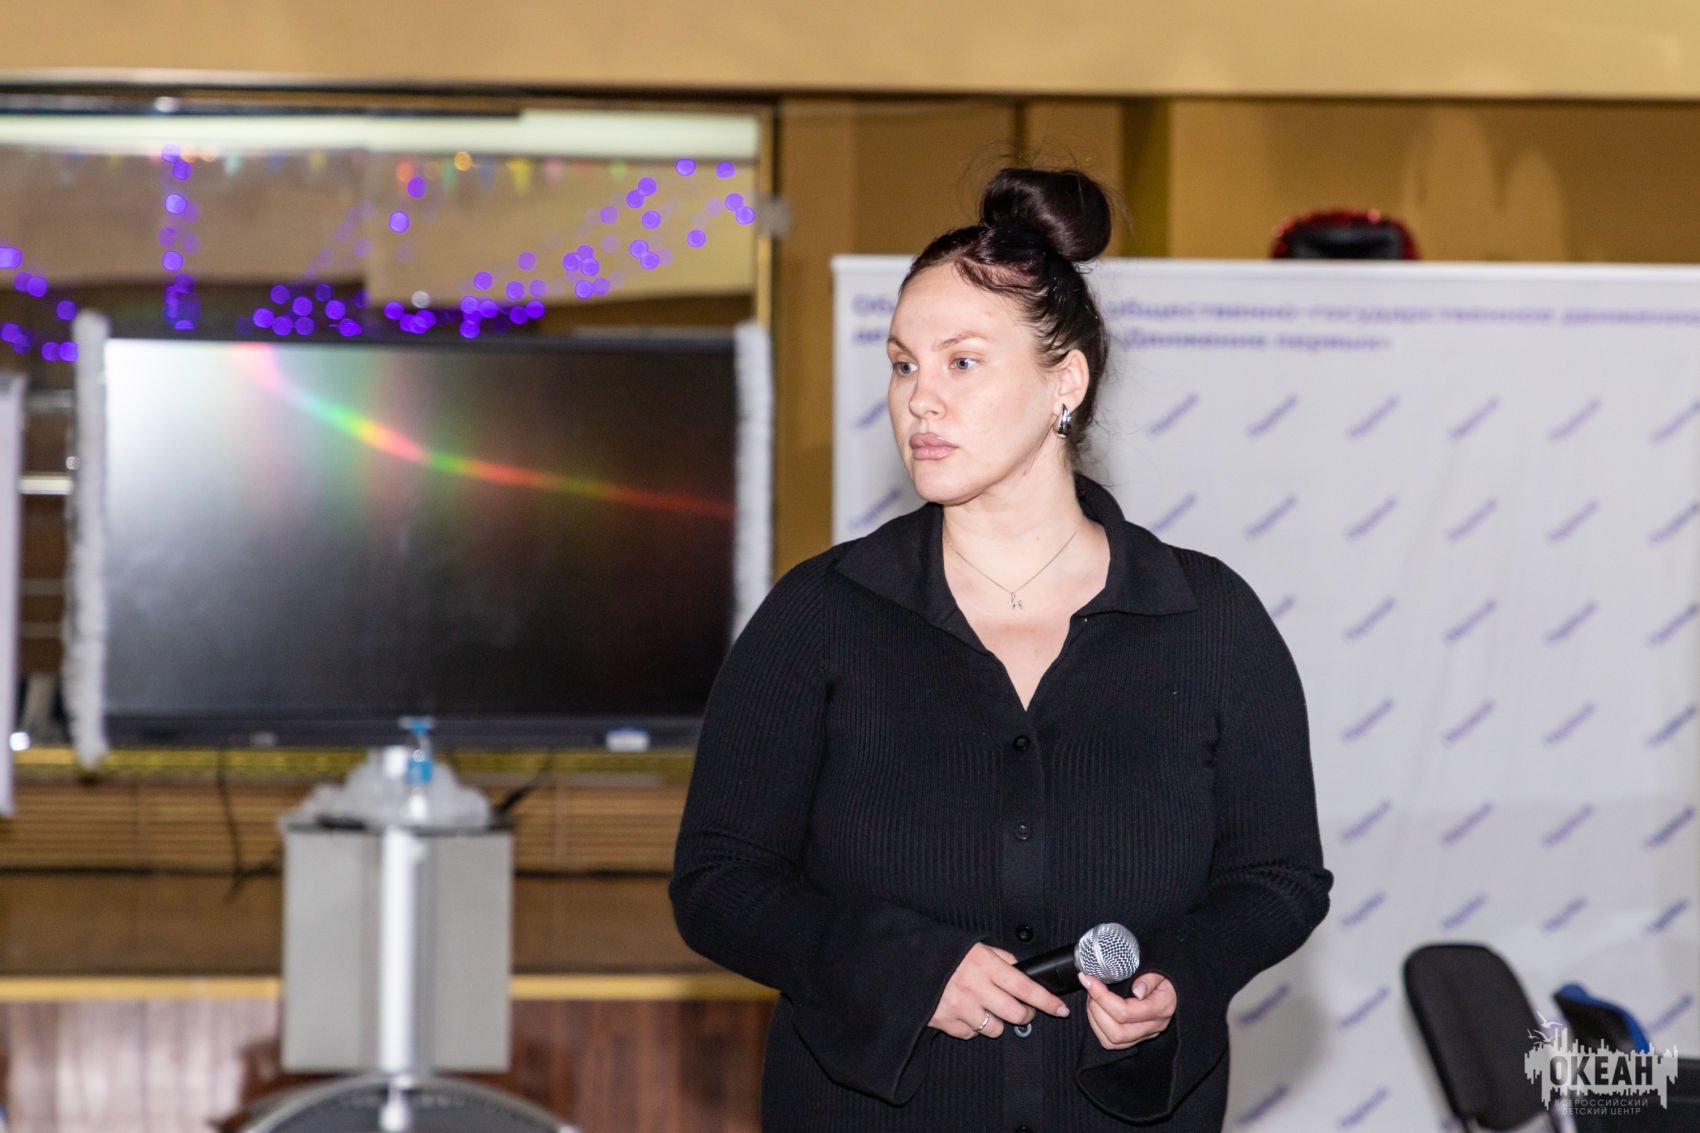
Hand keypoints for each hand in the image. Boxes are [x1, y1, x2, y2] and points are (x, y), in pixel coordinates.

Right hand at [928, 943, 1070, 1038]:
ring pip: (994, 1029)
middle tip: (1024, 1011)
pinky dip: (971, 1027)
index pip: (1025, 986)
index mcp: (984, 964)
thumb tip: (1020, 970)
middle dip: (1025, 1015)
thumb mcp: (972, 944)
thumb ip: (999, 957)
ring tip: (987, 1009)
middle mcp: (974, 986)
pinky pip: (969, 1034)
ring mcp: (959, 1006)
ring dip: (996, 1022)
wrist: (903, 961)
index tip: (1060, 1009)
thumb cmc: (941, 950)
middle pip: (1015, 1014)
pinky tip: (965, 1012)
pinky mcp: (944, 1021)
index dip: (1046, 1001)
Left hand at [1079, 971, 1175, 1050]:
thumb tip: (1137, 991)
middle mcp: (1154, 1026)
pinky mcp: (1136, 1038)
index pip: (1126, 1012)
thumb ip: (1149, 979)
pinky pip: (1111, 1042)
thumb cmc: (1164, 978)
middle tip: (1090, 988)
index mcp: (1161, 1008)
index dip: (1102, 997)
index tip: (1089, 980)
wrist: (1172, 988)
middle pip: (1117, 1033)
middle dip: (1096, 1010)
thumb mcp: (1160, 971)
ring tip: (1092, 997)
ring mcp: (1145, 1035)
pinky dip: (1098, 1026)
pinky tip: (1096, 1009)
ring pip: (1112, 1041)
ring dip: (1095, 1019)